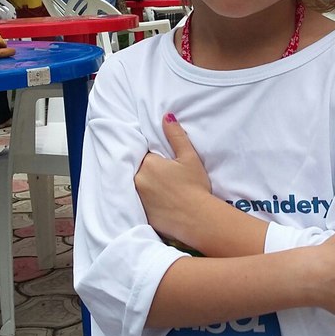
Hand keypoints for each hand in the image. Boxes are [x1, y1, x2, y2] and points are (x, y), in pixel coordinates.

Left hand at [135, 113, 210, 238]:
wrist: (197, 219)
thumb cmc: (195, 186)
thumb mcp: (189, 157)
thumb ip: (176, 136)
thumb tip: (166, 116)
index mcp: (148, 163)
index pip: (144, 154)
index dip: (154, 158)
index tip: (164, 164)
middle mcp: (138, 179)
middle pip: (138, 170)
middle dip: (147, 171)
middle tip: (164, 178)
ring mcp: (137, 199)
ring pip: (136, 186)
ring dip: (144, 186)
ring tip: (161, 191)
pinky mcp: (140, 214)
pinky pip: (138, 204)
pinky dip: (146, 202)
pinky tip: (158, 203)